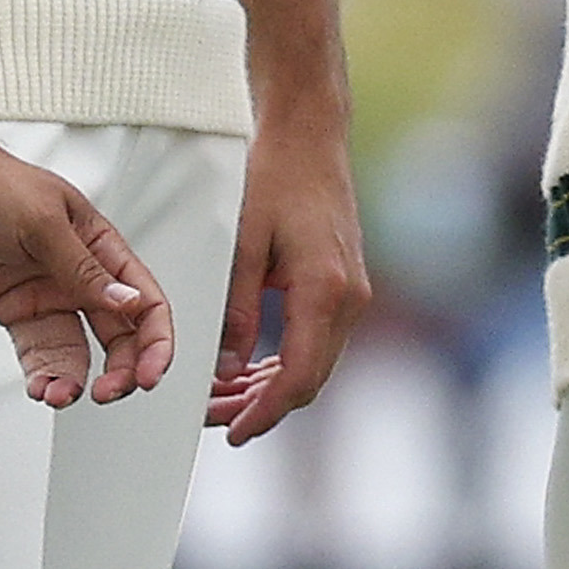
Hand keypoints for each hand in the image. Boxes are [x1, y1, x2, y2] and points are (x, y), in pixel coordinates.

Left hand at [0, 101, 177, 408]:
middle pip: (118, 336)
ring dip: (75, 379)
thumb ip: (83, 268)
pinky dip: (42, 374)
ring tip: (58, 394)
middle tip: (106, 392)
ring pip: (78, 352)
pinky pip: (37, 352)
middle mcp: (81, 277)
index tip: (148, 375)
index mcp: (101, 248)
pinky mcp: (17, 312)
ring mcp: (49, 296)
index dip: (155, 342)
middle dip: (120, 371)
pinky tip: (39, 386)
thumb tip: (126, 302)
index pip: (144, 301)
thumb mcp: (44, 222)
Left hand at [207, 104, 371, 440]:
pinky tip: (252, 369)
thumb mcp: (243, 244)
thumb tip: (228, 370)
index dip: (264, 414)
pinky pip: (320, 341)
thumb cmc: (275, 177)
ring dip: (274, 389)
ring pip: (316, 364)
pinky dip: (287, 363)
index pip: (298, 378)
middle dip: (263, 408)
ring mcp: (353, 292)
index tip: (233, 433)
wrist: (310, 134)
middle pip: (311, 380)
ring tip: (225, 400)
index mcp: (324, 291)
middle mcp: (349, 298)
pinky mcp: (346, 285)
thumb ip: (237, 313)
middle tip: (216, 420)